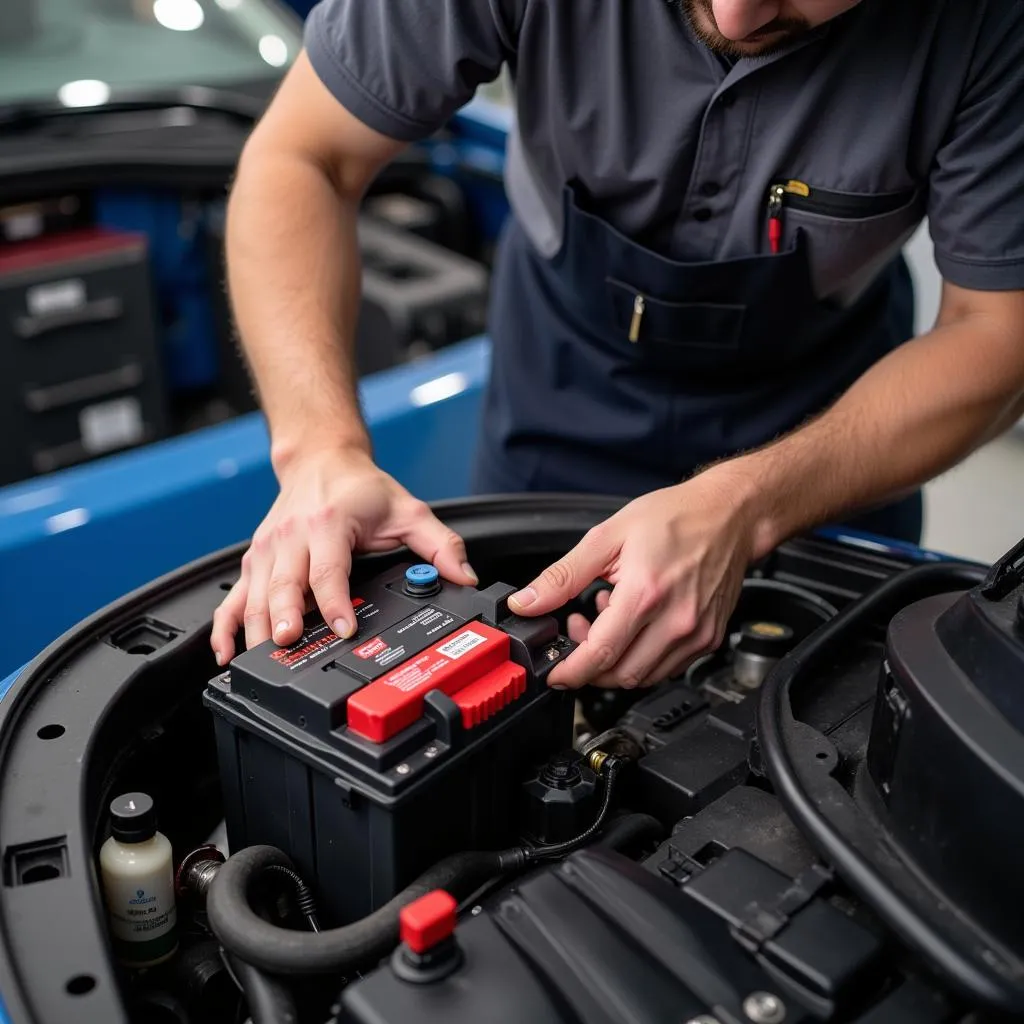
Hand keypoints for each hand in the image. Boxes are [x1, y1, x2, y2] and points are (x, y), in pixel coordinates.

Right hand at [211, 449, 476, 663]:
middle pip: (284, 584)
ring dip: (255, 628)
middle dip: (285, 616)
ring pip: (254, 594)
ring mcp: (267, 549)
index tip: (343, 628)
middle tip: (288, 644)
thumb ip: (440, 545)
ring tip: (261, 659)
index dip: (335, 601)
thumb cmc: (361, 488)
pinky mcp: (255, 560)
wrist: (322, 460)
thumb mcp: (408, 510)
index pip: (329, 569)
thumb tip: (464, 577)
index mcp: (329, 523)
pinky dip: (225, 627)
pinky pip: (233, 598)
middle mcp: (292, 535)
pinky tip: (226, 653)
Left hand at [507, 468, 762, 688]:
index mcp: (645, 593)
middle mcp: (676, 620)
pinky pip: (668, 667)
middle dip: (589, 664)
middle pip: (621, 674)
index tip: (555, 674)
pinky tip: (636, 624)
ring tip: (608, 620)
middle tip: (579, 630)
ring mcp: (696, 633)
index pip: (600, 654)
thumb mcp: (608, 537)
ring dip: (616, 662)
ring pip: (644, 676)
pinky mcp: (709, 638)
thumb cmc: (676, 517)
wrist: (730, 513)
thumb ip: (563, 576)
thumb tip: (527, 602)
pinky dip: (643, 657)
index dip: (570, 671)